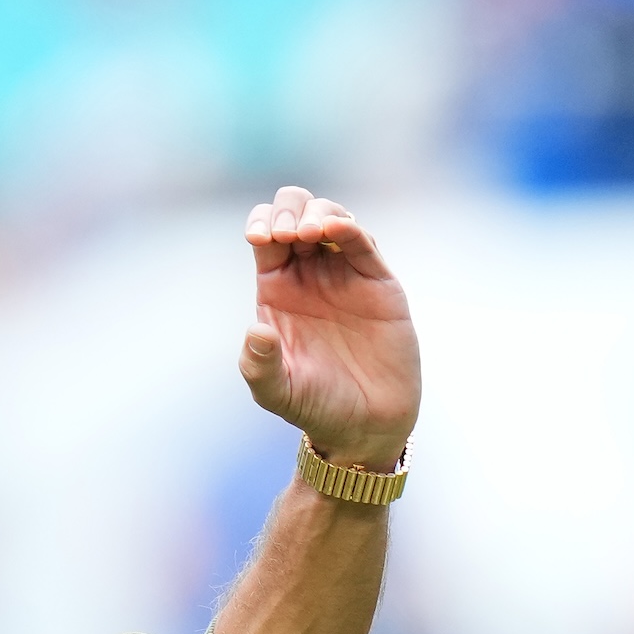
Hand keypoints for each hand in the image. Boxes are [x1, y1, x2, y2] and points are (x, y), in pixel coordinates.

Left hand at [240, 187, 419, 469]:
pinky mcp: (377, 282)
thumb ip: (257, 365)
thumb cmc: (314, 406)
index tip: (259, 238)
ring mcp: (345, 275)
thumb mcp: (275, 391)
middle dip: (287, 209)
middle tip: (285, 234)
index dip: (261, 223)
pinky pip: (363, 242)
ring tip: (307, 232)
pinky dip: (348, 227)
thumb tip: (255, 330)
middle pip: (296, 214)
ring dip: (317, 212)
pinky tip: (334, 228)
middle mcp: (310, 275)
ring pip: (331, 217)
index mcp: (277, 290)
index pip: (265, 237)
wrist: (365, 425)